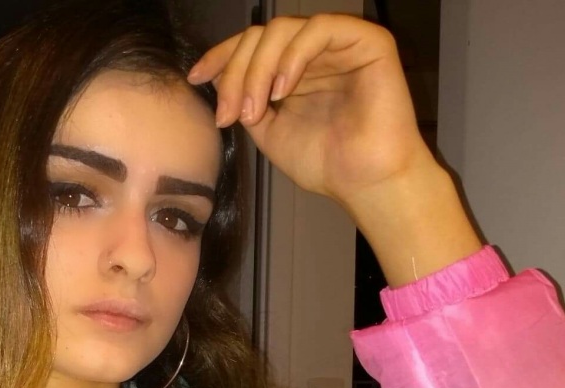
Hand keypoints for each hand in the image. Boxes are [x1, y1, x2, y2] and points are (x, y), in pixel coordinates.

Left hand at [189, 14, 482, 286]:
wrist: (364, 183)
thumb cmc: (324, 163)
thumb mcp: (268, 130)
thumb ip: (246, 99)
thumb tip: (217, 76)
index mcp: (294, 69)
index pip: (252, 46)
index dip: (221, 56)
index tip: (196, 78)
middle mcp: (316, 52)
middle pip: (261, 36)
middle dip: (236, 73)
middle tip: (230, 114)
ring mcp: (340, 44)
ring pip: (284, 30)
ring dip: (258, 69)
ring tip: (255, 110)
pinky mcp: (368, 41)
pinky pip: (319, 29)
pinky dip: (292, 56)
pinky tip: (282, 90)